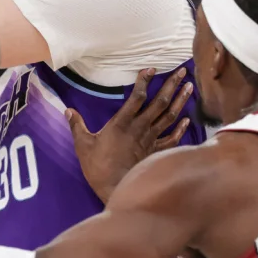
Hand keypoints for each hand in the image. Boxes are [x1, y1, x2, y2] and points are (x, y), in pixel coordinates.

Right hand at [68, 67, 192, 202]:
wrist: (115, 189)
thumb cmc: (98, 167)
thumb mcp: (83, 145)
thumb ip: (77, 125)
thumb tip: (67, 110)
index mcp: (122, 123)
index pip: (136, 97)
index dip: (144, 81)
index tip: (151, 69)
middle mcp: (139, 128)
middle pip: (159, 103)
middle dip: (171, 85)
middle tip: (183, 71)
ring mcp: (150, 140)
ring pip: (169, 116)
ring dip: (180, 101)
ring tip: (190, 87)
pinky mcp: (155, 152)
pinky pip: (172, 138)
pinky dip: (181, 128)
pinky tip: (188, 119)